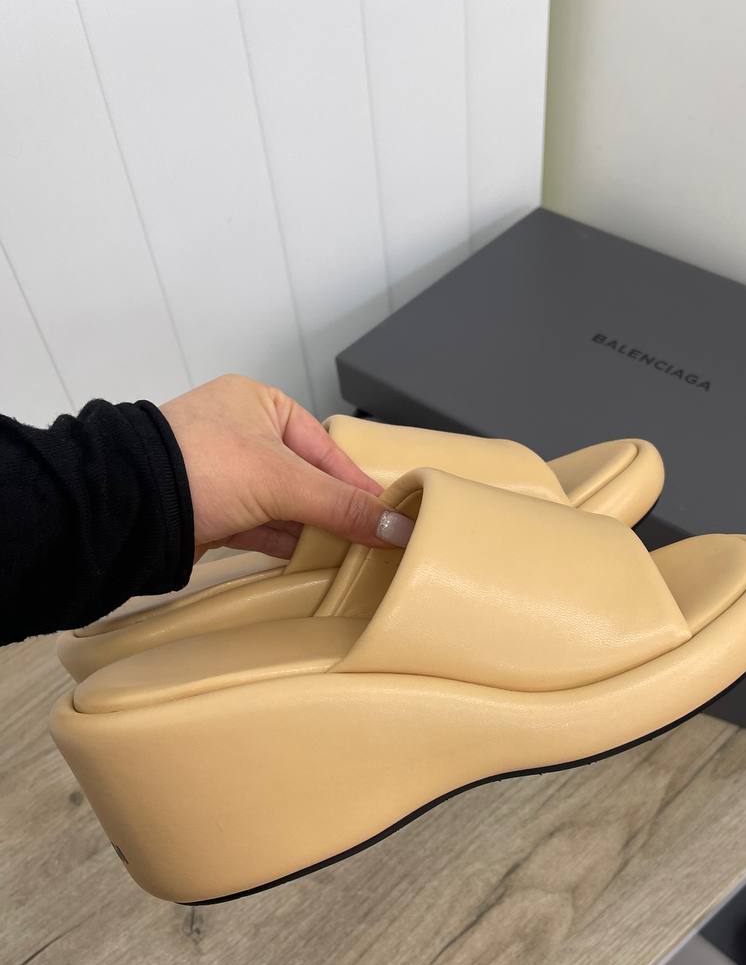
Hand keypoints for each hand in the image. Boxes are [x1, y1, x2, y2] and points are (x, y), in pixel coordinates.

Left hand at [160, 375, 413, 559]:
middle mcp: (242, 433)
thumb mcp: (283, 481)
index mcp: (260, 404)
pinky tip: (315, 561)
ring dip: (314, 530)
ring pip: (284, 505)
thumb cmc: (200, 467)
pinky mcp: (211, 512)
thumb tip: (397, 525)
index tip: (390, 514)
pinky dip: (287, 544)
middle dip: (337, 510)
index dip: (357, 483)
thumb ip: (342, 505)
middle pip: (307, 477)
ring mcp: (224, 475)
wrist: (128, 507)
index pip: (325, 448)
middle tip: (376, 538)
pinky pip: (262, 528)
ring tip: (353, 555)